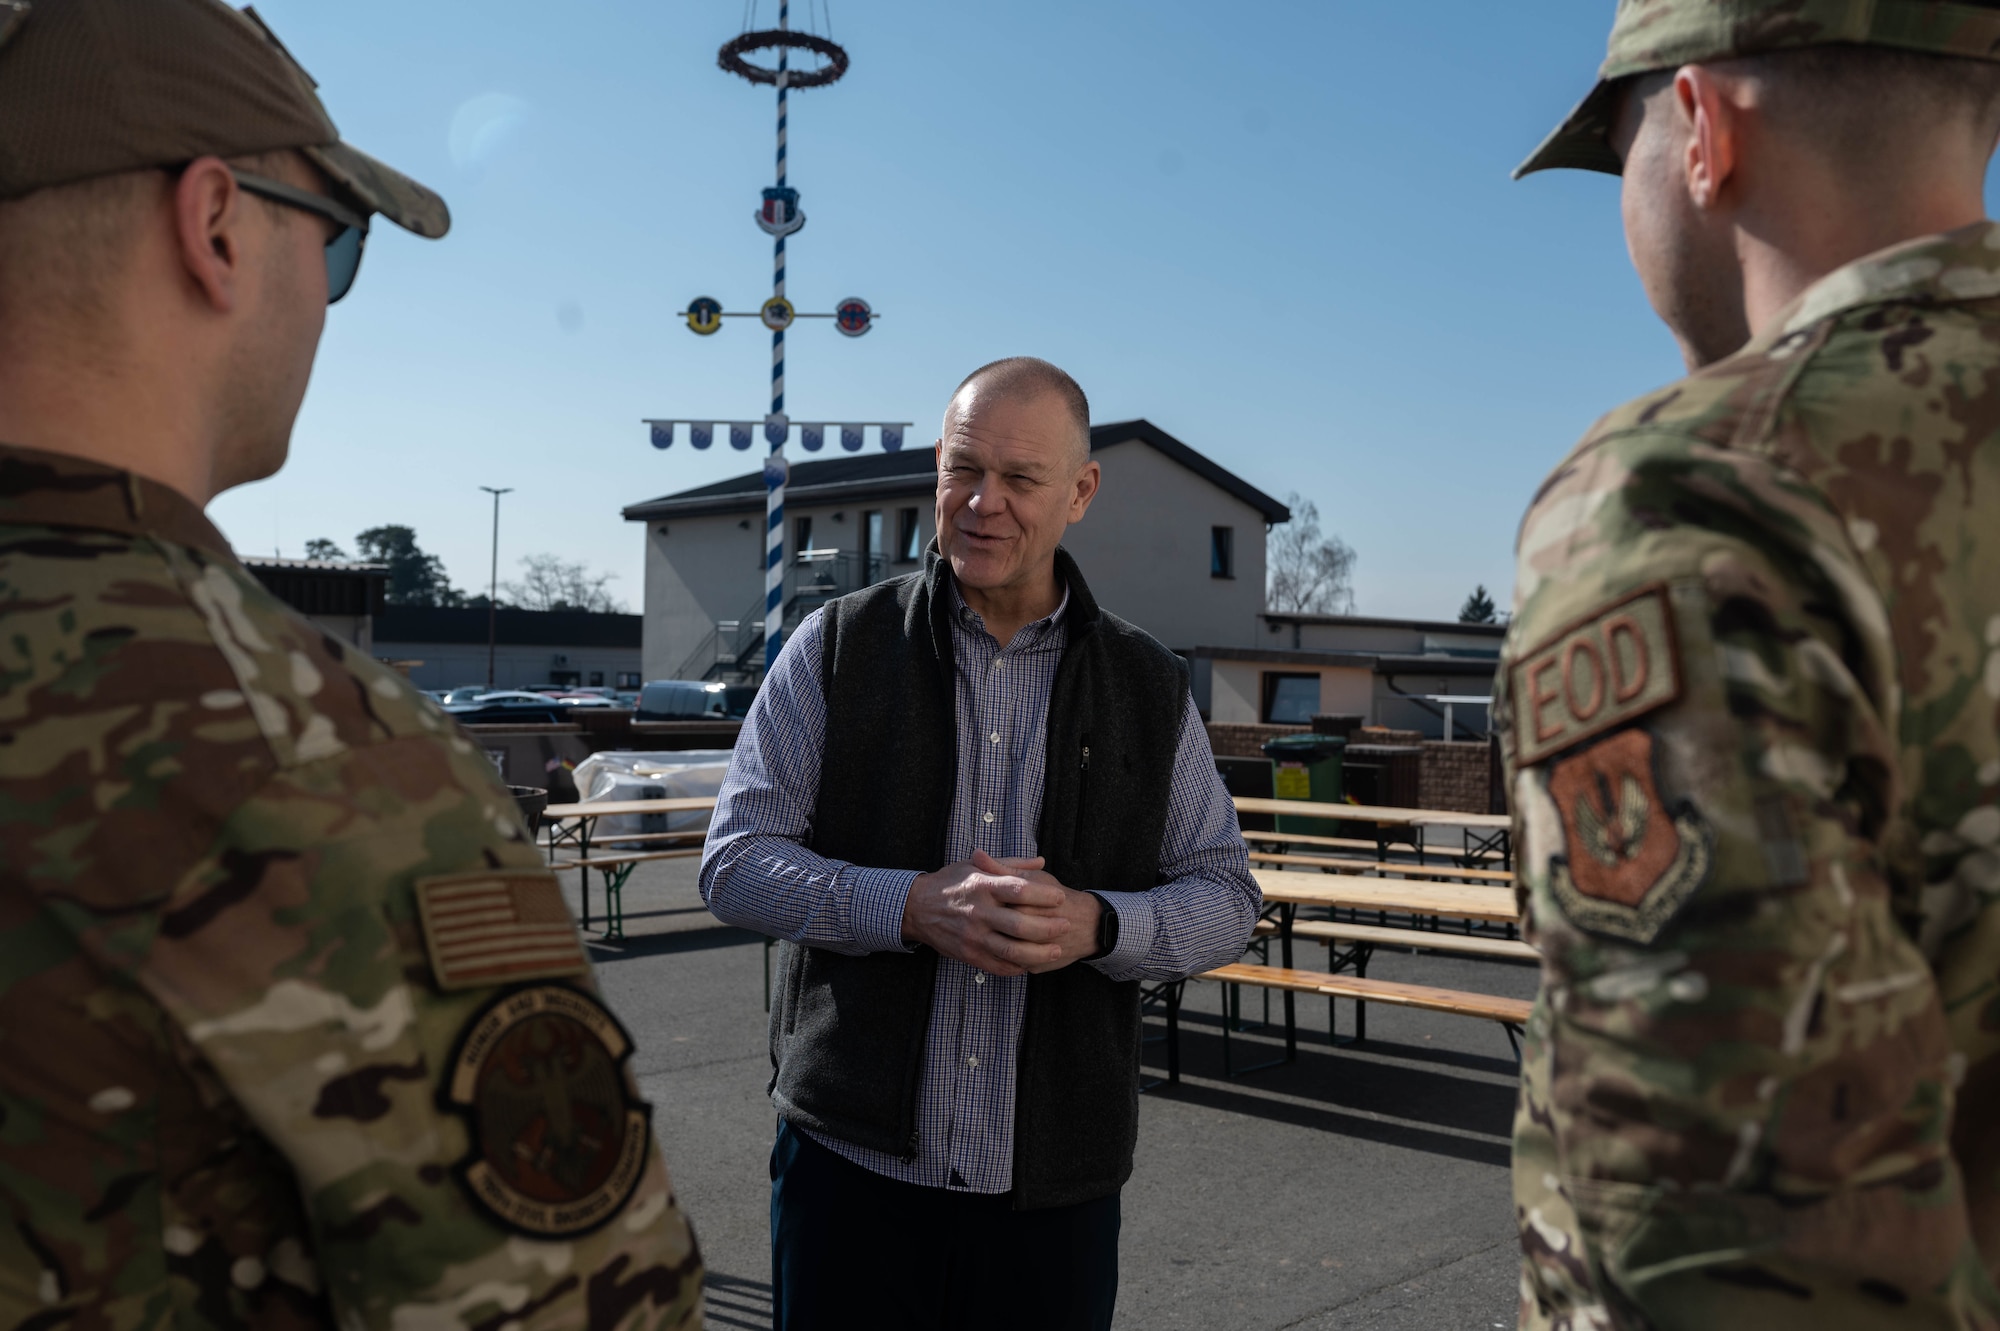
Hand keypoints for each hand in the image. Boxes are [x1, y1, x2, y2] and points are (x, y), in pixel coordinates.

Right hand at [902, 851, 1101, 975]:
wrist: (916, 908)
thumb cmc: (950, 883)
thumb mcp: (975, 865)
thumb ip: (1010, 864)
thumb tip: (1040, 862)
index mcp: (982, 886)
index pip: (1019, 890)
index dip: (1043, 895)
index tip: (1059, 898)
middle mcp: (978, 912)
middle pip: (1020, 924)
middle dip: (1048, 927)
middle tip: (1065, 925)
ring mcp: (973, 936)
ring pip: (1012, 950)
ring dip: (1039, 953)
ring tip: (1056, 949)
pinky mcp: (968, 954)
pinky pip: (998, 966)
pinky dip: (1018, 967)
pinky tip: (1031, 963)